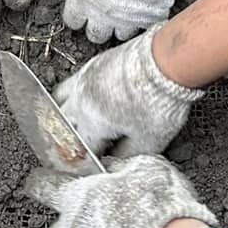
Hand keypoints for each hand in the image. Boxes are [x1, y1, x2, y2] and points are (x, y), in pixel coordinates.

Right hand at [55, 25, 202, 157]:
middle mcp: (81, 101)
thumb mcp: (149, 141)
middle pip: (64, 126)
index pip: (81, 150)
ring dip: (63, 117)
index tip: (91, 165)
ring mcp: (84, 80)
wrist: (167, 62)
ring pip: (60, 102)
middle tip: (78, 149)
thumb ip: (127, 155)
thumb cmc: (159, 100)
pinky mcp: (94, 64)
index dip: (87, 162)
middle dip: (70, 141)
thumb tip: (116, 160)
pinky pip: (72, 83)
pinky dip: (72, 96)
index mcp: (91, 123)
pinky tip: (84, 100)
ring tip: (71, 126)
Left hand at [59, 0, 187, 44]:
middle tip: (108, 7)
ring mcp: (130, 16)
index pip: (73, 21)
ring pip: (124, 34)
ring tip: (130, 4)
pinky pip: (150, 23)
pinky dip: (149, 15)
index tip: (85, 6)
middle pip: (97, 35)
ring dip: (125, 22)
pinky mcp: (154, 12)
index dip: (78, 14)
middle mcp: (104, 12)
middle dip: (100, 24)